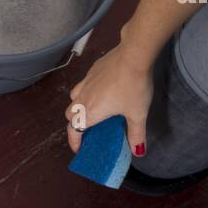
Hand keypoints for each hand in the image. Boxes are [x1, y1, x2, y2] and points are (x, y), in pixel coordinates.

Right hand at [63, 42, 153, 156]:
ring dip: (78, 106)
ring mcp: (86, 81)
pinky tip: (102, 90)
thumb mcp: (138, 113)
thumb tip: (138, 152)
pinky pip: (83, 83)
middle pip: (69, 114)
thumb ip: (136, 134)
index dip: (74, 141)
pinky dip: (87, 91)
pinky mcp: (92, 70)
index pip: (74, 129)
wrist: (133, 55)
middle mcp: (83, 97)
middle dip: (75, 123)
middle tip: (88, 128)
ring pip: (74, 97)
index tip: (79, 148)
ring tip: (92, 109)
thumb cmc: (134, 86)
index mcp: (90, 111)